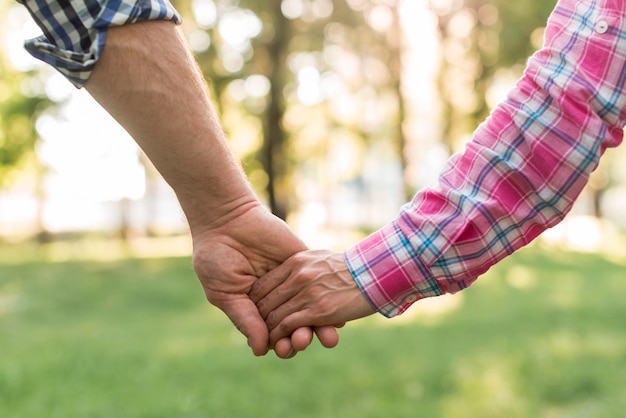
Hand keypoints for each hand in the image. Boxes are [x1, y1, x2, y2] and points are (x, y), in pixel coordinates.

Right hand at [191, 202, 338, 357]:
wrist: (227, 220)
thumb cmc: (217, 258)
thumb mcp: (226, 293)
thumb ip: (245, 320)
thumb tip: (261, 350)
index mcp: (255, 309)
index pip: (273, 334)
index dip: (281, 344)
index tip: (284, 349)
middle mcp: (276, 298)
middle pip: (295, 326)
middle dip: (301, 338)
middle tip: (302, 342)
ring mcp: (291, 281)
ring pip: (310, 309)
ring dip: (319, 326)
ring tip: (324, 336)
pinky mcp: (303, 262)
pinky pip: (320, 282)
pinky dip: (330, 298)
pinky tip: (337, 313)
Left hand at [250, 250, 375, 346]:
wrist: (374, 272)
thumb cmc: (349, 267)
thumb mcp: (319, 258)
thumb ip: (301, 266)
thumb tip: (290, 273)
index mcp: (296, 262)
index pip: (264, 283)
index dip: (255, 300)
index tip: (254, 312)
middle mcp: (297, 276)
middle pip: (265, 300)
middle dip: (257, 318)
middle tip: (254, 330)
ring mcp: (306, 293)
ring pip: (274, 315)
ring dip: (266, 331)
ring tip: (263, 340)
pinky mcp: (317, 310)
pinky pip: (287, 325)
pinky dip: (277, 336)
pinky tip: (275, 342)